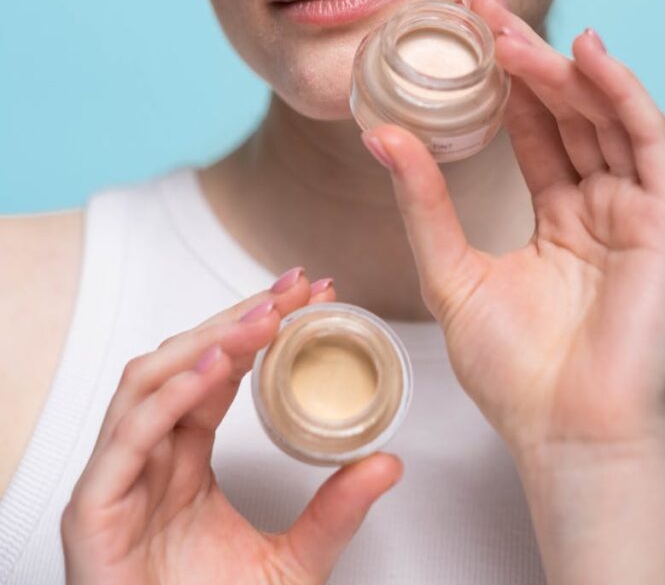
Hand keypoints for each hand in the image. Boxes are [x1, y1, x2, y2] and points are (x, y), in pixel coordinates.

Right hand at [61, 271, 401, 584]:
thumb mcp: (291, 562)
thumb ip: (334, 512)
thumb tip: (387, 463)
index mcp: (183, 458)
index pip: (216, 372)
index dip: (258, 330)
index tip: (307, 298)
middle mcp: (148, 455)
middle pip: (184, 361)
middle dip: (238, 318)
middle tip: (293, 290)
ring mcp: (118, 477)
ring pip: (150, 381)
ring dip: (207, 343)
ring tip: (260, 322)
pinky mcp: (94, 508)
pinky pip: (129, 436)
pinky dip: (168, 397)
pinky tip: (210, 371)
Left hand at [362, 0, 664, 461]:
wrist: (565, 436)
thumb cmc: (516, 373)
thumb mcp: (451, 272)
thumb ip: (424, 201)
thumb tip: (381, 132)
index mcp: (560, 220)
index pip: (535, 132)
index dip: (504, 83)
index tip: (465, 37)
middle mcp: (600, 208)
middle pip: (568, 114)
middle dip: (526, 58)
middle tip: (482, 10)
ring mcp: (635, 212)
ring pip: (603, 117)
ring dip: (561, 68)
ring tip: (511, 31)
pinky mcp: (664, 222)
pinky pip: (649, 142)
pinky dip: (621, 93)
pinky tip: (586, 55)